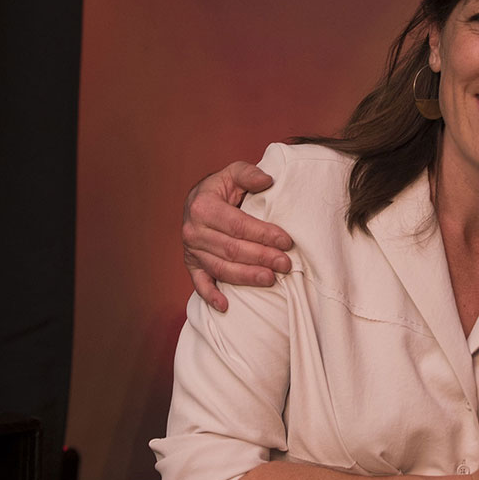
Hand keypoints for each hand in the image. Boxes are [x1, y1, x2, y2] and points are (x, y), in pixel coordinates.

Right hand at [182, 162, 292, 311]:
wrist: (196, 201)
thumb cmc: (220, 189)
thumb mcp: (233, 173)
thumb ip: (249, 174)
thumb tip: (268, 181)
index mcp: (203, 207)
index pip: (238, 225)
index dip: (263, 234)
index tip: (287, 241)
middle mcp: (193, 230)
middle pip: (232, 249)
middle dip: (262, 257)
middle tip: (285, 264)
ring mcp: (191, 250)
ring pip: (221, 268)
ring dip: (246, 277)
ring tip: (270, 280)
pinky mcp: (191, 265)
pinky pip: (199, 284)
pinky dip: (211, 296)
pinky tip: (226, 306)